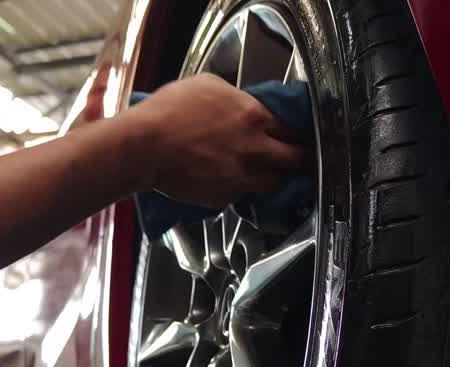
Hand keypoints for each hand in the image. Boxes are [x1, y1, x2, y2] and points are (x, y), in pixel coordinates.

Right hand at [128, 74, 308, 208]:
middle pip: (295, 160)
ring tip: (271, 174)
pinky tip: (231, 181)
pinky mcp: (225, 197)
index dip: (299, 133)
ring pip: (273, 183)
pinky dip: (241, 189)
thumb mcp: (208, 85)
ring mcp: (241, 177)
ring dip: (275, 178)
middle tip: (304, 161)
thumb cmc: (168, 112)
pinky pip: (242, 195)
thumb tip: (242, 102)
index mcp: (254, 116)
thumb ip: (235, 98)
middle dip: (303, 160)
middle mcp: (254, 149)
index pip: (293, 128)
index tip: (301, 136)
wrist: (144, 146)